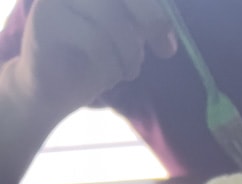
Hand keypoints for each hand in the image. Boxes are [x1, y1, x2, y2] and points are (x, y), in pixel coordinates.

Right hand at [19, 0, 175, 116]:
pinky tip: (109, 80)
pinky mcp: (45, 22)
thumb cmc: (91, 61)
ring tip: (129, 72)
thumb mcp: (124, 37)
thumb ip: (142, 22)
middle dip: (152, 20)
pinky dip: (110, 66)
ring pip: (110, 16)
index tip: (170, 43)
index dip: (155, 10)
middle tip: (166, 51)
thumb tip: (168, 28)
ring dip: (130, 51)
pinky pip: (93, 41)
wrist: (50, 90)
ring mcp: (56, 1)